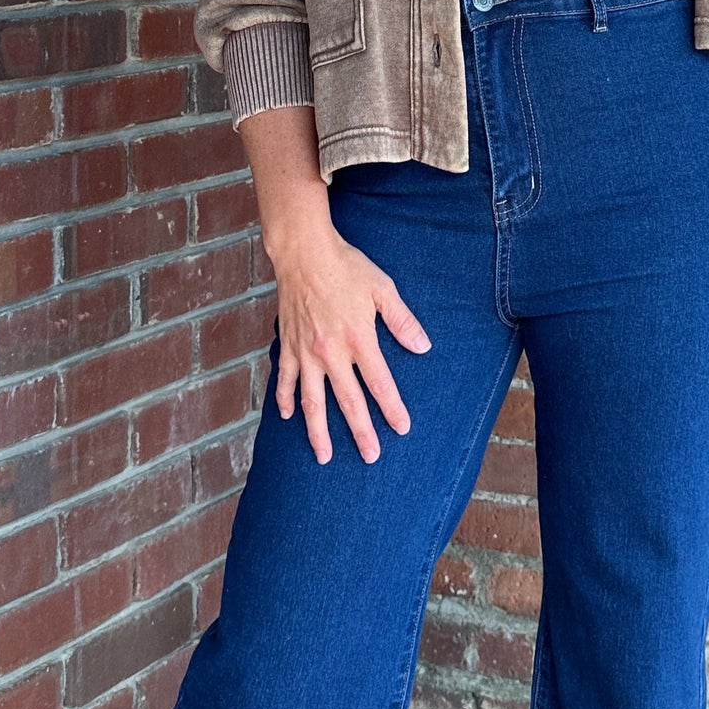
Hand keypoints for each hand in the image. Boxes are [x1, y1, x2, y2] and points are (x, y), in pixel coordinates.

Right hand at [268, 217, 431, 464]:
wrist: (303, 253)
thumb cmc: (347, 268)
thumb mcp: (383, 289)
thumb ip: (403, 321)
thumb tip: (423, 347)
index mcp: (358, 339)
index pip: (379, 383)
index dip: (392, 408)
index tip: (402, 428)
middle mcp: (331, 352)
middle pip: (348, 401)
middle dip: (361, 432)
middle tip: (370, 456)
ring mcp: (305, 352)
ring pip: (312, 400)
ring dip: (318, 431)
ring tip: (324, 456)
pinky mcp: (287, 346)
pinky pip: (284, 379)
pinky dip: (284, 399)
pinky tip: (286, 416)